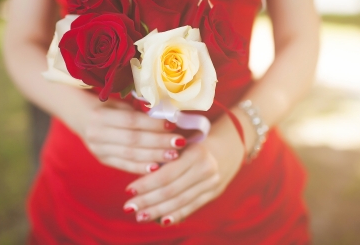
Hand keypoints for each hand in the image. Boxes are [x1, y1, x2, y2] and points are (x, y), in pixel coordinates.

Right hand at [79, 99, 186, 174]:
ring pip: (130, 155)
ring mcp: (98, 149)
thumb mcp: (119, 104)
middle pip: (133, 140)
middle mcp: (97, 134)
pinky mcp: (103, 160)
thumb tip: (168, 118)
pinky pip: (124, 166)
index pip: (131, 121)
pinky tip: (157, 167)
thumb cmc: (107, 107)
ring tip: (174, 155)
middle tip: (179, 142)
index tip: (172, 124)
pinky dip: (141, 167)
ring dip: (154, 156)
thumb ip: (139, 113)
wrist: (81, 117)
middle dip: (158, 142)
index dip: (153, 124)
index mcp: (101, 115)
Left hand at [122, 114, 244, 224]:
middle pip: (172, 191)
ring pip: (180, 202)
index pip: (167, 173)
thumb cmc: (199, 138)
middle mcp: (206, 170)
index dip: (146, 184)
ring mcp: (212, 184)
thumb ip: (166, 154)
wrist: (232, 143)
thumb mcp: (184, 140)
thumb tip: (140, 170)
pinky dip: (176, 215)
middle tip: (129, 207)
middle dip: (148, 201)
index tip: (128, 190)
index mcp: (196, 153)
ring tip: (140, 216)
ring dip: (158, 211)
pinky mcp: (214, 194)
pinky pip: (192, 207)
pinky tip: (161, 221)